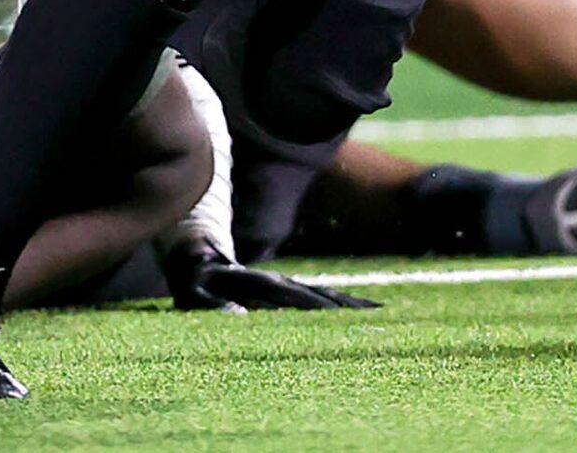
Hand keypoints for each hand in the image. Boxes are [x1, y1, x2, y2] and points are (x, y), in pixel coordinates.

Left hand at [161, 238, 376, 311]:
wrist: (197, 258)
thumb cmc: (195, 285)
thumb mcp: (198, 297)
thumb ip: (216, 307)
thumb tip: (237, 317)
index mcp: (263, 284)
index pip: (298, 298)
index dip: (321, 307)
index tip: (346, 318)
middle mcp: (281, 282)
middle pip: (321, 295)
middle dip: (348, 307)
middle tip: (380, 318)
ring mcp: (287, 285)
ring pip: (325, 294)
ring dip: (351, 305)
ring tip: (380, 314)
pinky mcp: (288, 291)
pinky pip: (321, 296)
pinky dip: (342, 304)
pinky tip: (359, 310)